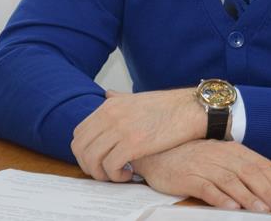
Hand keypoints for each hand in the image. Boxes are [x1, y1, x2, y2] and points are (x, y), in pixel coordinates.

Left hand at [72, 88, 205, 181]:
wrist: (190, 108)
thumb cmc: (168, 106)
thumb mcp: (137, 98)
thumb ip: (119, 98)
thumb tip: (107, 94)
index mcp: (109, 105)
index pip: (79, 133)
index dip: (84, 152)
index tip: (98, 160)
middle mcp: (110, 115)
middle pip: (81, 148)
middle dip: (89, 166)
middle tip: (104, 172)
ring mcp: (121, 129)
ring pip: (93, 159)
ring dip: (102, 174)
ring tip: (118, 175)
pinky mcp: (133, 144)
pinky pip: (111, 166)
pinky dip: (116, 176)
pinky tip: (130, 174)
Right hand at [132, 139, 270, 212]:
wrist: (160, 152)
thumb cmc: (196, 158)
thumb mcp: (227, 160)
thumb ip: (253, 170)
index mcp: (233, 150)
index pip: (260, 165)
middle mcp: (221, 155)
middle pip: (249, 173)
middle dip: (268, 192)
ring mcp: (204, 165)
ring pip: (231, 181)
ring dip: (248, 197)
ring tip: (262, 211)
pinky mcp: (188, 177)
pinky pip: (206, 187)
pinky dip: (220, 197)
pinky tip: (231, 207)